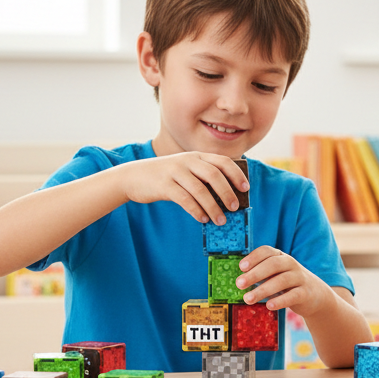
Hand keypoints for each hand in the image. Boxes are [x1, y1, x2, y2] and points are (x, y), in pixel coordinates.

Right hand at [119, 152, 248, 224]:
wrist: (133, 177)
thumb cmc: (165, 177)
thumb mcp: (185, 171)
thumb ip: (202, 178)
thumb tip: (226, 197)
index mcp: (196, 156)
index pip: (222, 161)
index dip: (236, 175)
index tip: (245, 189)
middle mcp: (187, 161)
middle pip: (214, 175)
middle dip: (227, 192)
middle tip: (235, 208)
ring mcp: (175, 172)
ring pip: (200, 189)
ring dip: (213, 207)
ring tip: (220, 221)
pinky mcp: (164, 185)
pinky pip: (184, 199)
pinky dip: (196, 210)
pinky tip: (202, 219)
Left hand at [236, 246, 332, 317]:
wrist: (316, 296)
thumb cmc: (289, 284)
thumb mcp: (276, 275)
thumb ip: (261, 274)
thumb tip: (240, 279)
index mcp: (281, 257)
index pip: (267, 251)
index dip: (254, 257)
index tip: (241, 267)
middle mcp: (291, 264)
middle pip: (273, 264)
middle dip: (255, 274)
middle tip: (239, 284)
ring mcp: (300, 278)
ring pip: (282, 280)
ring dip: (263, 290)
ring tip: (248, 299)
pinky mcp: (306, 293)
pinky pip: (293, 295)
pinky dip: (280, 300)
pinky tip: (269, 306)